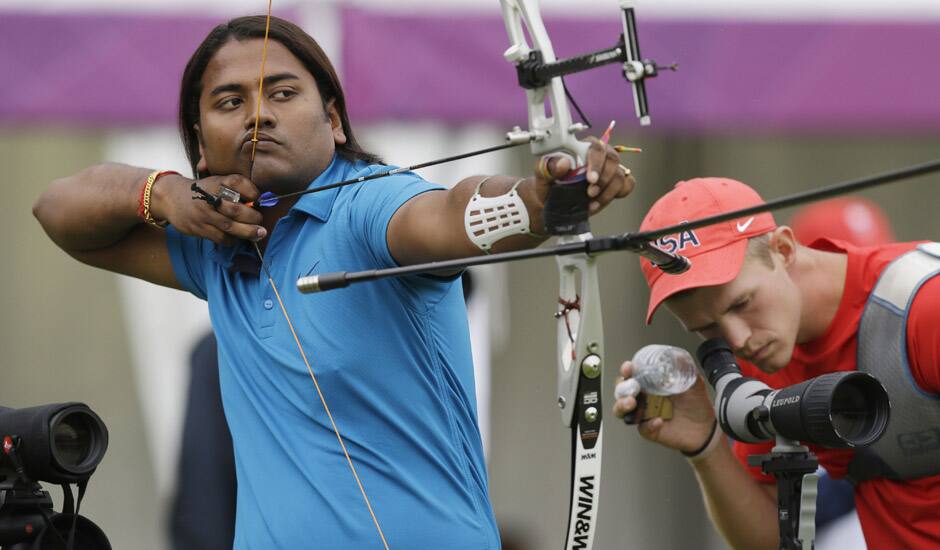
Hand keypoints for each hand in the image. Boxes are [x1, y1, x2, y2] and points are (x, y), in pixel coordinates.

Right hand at [151, 174, 265, 245]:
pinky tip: (238, 237)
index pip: (237, 182)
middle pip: (235, 209)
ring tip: (259, 233)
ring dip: (247, 232)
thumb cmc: (202, 191)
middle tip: (261, 220)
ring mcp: (202, 215)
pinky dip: (233, 239)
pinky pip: (220, 237)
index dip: (252, 191)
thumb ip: (235, 188)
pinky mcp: (198, 228)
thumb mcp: (216, 182)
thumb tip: (259, 201)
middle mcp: (208, 198)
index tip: (258, 198)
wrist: (171, 198)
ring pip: (229, 227)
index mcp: (215, 182)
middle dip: (253, 217)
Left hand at [532, 137, 635, 214]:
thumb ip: (549, 167)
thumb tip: (563, 162)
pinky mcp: (615, 184)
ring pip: (621, 175)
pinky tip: (599, 203)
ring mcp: (609, 170)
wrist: (552, 203)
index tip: (590, 179)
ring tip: (591, 203)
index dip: (596, 162)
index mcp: (582, 148)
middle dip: (604, 179)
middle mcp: (599, 157)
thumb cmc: (548, 185)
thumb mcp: (542, 176)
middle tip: (590, 193)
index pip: (596, 147)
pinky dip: (617, 194)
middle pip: (613, 159)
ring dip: (607, 192)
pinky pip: (628, 184)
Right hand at [613, 360, 715, 453]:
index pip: (631, 375)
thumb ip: (686, 368)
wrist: (707, 427)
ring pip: (621, 411)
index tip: (628, 367)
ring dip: (622, 406)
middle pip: (621, 392)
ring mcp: (645, 415)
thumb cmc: (696, 405)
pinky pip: (643, 428)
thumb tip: (679, 355)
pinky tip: (658, 421)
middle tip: (632, 387)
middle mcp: (644, 399)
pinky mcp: (650, 430)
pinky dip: (648, 425)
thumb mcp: (694, 383)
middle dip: (621, 388)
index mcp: (650, 385)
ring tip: (632, 403)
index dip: (626, 371)